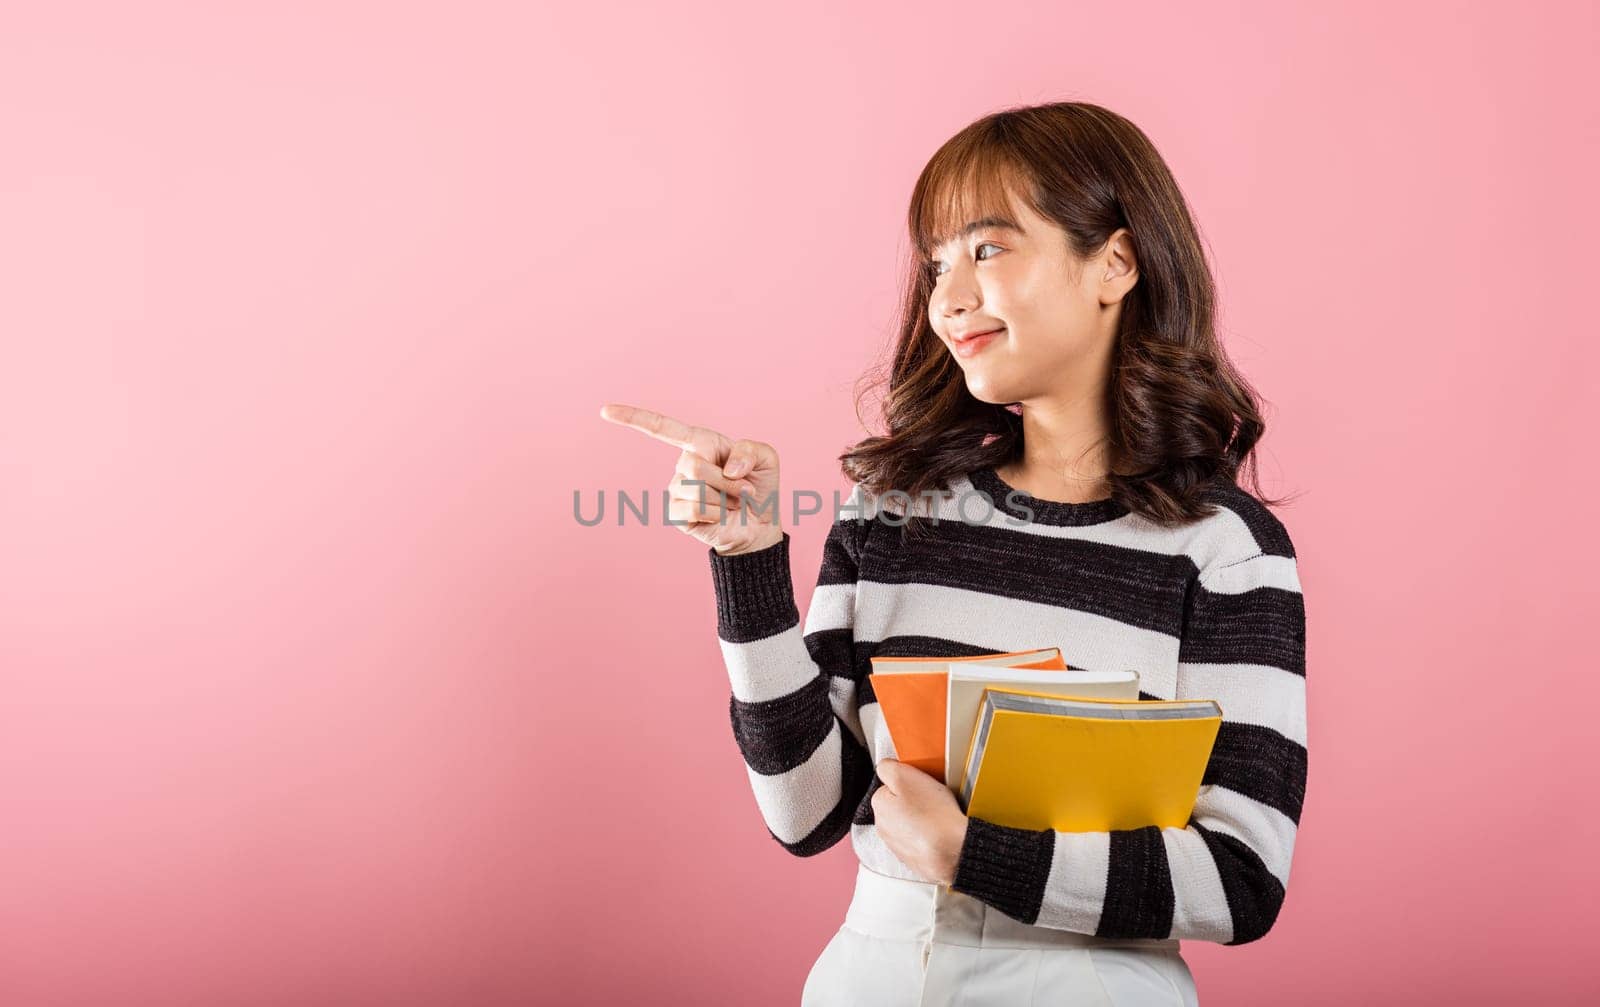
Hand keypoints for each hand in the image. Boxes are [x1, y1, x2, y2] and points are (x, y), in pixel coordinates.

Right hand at [599, 402, 783, 555]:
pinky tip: (720, 515)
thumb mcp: (766, 459)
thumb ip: (750, 451)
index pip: (663, 428)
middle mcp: (684, 464)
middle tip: (744, 490)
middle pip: (696, 466)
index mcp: (700, 443)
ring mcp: (677, 490)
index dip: (634, 417)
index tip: (605, 411)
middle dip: (728, 481)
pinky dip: (716, 512)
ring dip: (726, 498)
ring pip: (697, 489)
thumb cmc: (759, 486)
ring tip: (733, 503)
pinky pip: (694, 508)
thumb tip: (728, 467)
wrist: (759, 525)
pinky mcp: (678, 514)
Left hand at [871, 758, 969, 885]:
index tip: (920, 782)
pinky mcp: (914, 857)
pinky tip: (940, 831)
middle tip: (932, 798)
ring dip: (921, 818)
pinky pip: (920, 839)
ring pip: (909, 822)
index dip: (908, 779)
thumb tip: (884, 766)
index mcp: (879, 805)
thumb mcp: (905, 777)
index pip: (889, 783)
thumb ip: (888, 768)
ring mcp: (898, 844)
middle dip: (913, 799)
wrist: (953, 851)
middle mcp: (883, 827)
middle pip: (899, 803)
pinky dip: (928, 835)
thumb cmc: (933, 815)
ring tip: (938, 816)